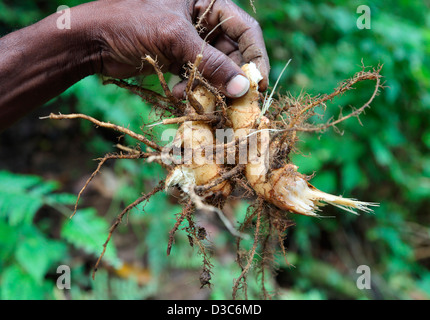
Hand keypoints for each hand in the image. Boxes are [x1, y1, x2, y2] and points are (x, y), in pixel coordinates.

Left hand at [93, 0, 269, 97]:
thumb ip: (211, 62)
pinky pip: (198, 79)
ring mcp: (191, 42)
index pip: (246, 30)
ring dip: (210, 88)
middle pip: (233, 54)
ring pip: (215, 70)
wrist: (92, 40)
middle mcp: (203, 21)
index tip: (257, 85)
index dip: (255, 58)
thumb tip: (244, 88)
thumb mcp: (174, 38)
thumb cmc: (130, 23)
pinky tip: (177, 93)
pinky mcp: (179, 60)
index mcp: (207, 2)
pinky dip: (192, 89)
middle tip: (232, 103)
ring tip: (199, 99)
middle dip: (231, 79)